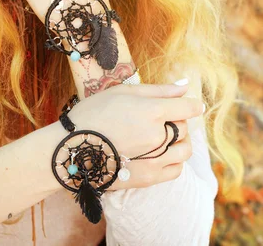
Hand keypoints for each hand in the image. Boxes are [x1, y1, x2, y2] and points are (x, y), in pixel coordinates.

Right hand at [65, 81, 204, 188]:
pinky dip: (174, 161)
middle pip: (185, 127)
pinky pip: (176, 170)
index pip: (189, 107)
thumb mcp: (123, 92)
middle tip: (159, 120)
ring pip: (185, 150)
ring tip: (163, 138)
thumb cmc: (93, 114)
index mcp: (152, 111)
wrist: (68, 149)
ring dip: (180, 142)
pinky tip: (159, 154)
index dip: (193, 104)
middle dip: (177, 121)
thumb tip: (186, 85)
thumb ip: (159, 90)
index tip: (193, 105)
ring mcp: (154, 159)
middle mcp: (157, 135)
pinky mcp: (148, 178)